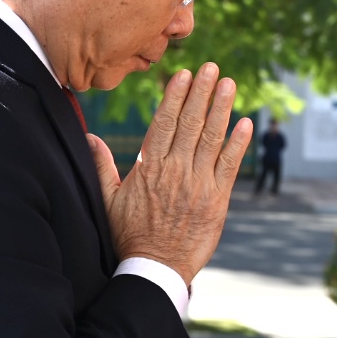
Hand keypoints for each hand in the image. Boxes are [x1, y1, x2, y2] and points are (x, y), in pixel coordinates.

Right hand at [89, 64, 252, 283]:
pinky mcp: (218, 200)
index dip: (175, 96)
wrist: (155, 270)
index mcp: (150, 168)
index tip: (184, 74)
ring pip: (212, 138)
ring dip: (222, 109)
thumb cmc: (130, 236)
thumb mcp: (109, 200)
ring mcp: (198, 184)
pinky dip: (239, 144)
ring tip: (229, 84)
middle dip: (202, 92)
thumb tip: (90, 137)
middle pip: (190, 123)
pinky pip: (230, 166)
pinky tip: (246, 123)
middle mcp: (176, 170)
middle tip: (212, 68)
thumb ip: (102, 166)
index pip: (164, 123)